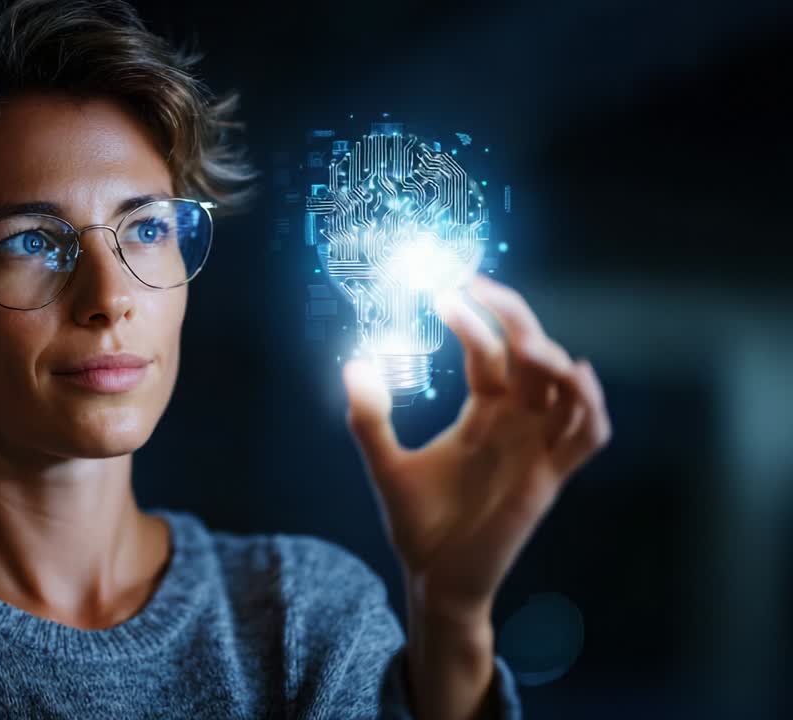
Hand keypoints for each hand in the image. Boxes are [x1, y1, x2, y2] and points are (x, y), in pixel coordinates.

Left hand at [343, 273, 610, 614]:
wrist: (432, 576)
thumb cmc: (417, 522)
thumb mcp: (384, 462)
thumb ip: (369, 417)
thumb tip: (354, 362)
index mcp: (484, 412)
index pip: (489, 351)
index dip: (472, 318)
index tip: (443, 290)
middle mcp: (517, 422)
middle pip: (531, 353)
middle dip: (511, 315)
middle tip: (476, 285)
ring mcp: (537, 447)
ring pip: (566, 387)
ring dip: (551, 355)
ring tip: (519, 339)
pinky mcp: (549, 478)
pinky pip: (588, 436)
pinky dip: (590, 405)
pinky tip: (574, 375)